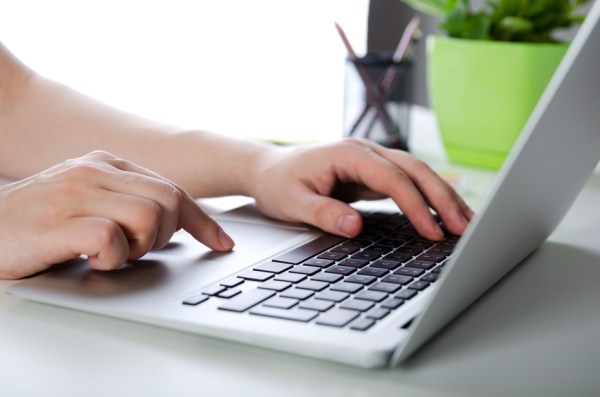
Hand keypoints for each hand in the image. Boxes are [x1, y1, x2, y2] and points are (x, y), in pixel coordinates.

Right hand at [0, 151, 233, 279]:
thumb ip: (125, 202)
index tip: (220, 243)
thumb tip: (176, 222)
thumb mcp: (85, 203)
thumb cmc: (34, 225)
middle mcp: (93, 171)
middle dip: (164, 236)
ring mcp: (75, 193)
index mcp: (104, 164)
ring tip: (107, 255)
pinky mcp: (58, 222)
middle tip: (133, 250)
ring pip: (149, 217)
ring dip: (138, 247)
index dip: (202, 220)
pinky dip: (110, 259)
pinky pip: (112, 239)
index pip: (171, 189)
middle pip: (168, 201)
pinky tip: (89, 261)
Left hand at [248, 138, 472, 239]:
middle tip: (465, 228)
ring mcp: (371, 160)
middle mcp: (365, 151)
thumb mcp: (292, 203)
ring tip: (466, 222)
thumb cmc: (278, 184)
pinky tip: (443, 215)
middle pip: (415, 170)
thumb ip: (324, 213)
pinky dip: (428, 198)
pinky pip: (408, 183)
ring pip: (417, 174)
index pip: (392, 178)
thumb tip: (355, 226)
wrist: (268, 170)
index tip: (431, 231)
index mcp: (347, 153)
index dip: (415, 205)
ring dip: (443, 197)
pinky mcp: (373, 173)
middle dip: (442, 198)